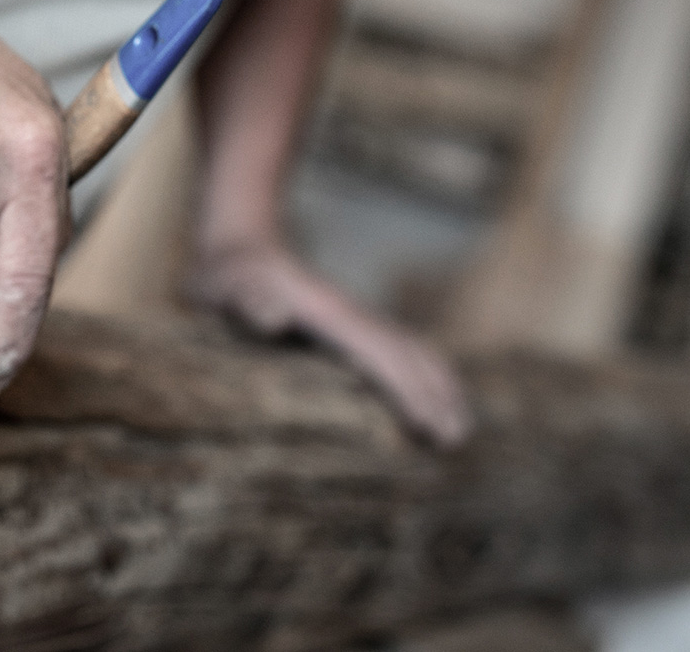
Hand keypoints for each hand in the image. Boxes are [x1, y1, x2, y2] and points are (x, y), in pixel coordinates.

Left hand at [190, 240, 471, 446]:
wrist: (239, 246)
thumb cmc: (230, 275)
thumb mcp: (229, 286)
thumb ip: (248, 300)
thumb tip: (273, 318)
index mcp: (331, 315)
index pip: (381, 356)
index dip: (407, 391)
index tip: (430, 426)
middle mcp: (353, 316)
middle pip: (408, 356)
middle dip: (437, 395)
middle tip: (459, 442)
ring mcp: (355, 320)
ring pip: (412, 351)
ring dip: (440, 385)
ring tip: (460, 429)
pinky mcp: (348, 327)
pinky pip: (398, 351)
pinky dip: (424, 374)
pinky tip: (429, 399)